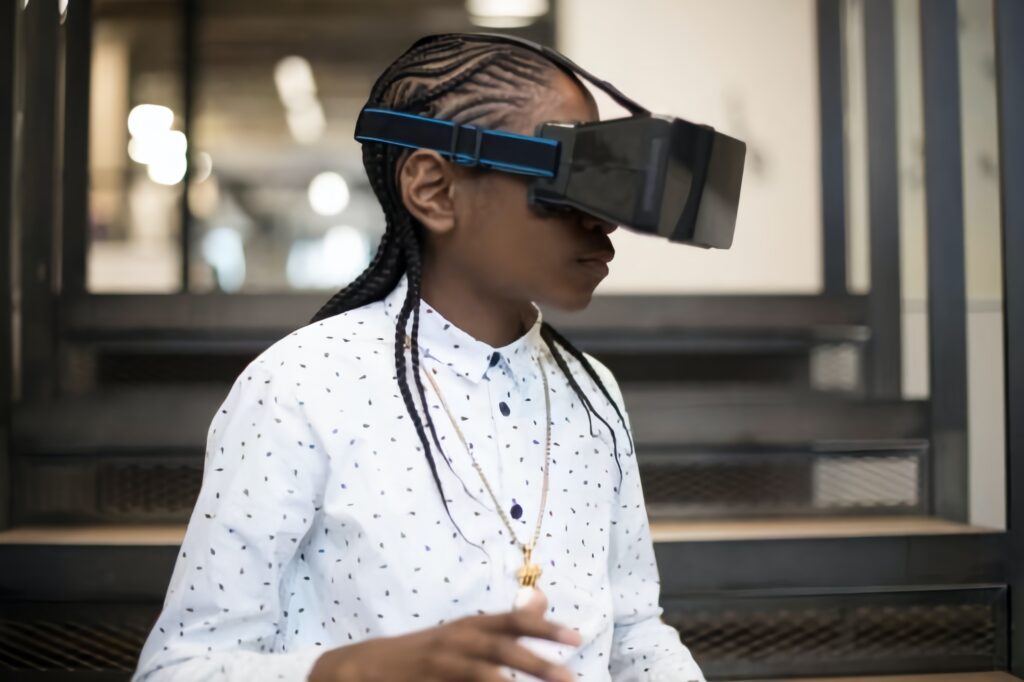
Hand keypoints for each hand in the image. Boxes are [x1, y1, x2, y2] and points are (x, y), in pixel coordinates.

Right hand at [308, 592, 580, 681]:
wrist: (362, 668)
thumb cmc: (425, 651)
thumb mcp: (464, 631)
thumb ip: (503, 623)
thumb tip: (542, 600)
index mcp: (469, 626)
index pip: (513, 622)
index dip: (545, 628)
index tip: (576, 638)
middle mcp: (456, 641)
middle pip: (501, 650)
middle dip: (536, 663)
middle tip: (569, 677)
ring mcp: (439, 665)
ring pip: (482, 674)